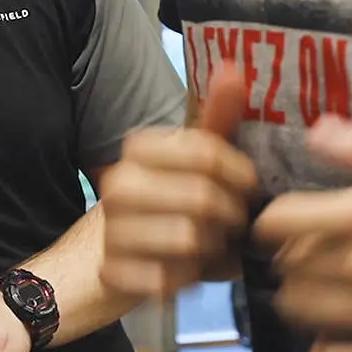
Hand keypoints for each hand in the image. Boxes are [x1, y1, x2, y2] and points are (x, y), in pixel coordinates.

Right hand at [98, 62, 256, 298]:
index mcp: (138, 148)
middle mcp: (118, 182)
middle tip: (227, 224)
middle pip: (204, 198)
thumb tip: (233, 69)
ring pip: (191, 240)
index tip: (244, 188)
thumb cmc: (165, 205)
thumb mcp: (192, 161)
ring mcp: (112, 228)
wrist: (106, 257)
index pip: (207, 152)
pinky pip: (171, 280)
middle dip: (228, 218)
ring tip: (205, 247)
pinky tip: (180, 273)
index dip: (239, 176)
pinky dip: (186, 282)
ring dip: (209, 251)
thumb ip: (217, 119)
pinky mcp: (114, 271)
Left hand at [255, 115, 351, 351]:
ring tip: (321, 296)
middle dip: (290, 261)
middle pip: (287, 265)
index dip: (269, 222)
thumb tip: (319, 131)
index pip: (284, 218)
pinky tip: (342, 336)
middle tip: (306, 260)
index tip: (275, 227)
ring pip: (300, 310)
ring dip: (303, 301)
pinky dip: (326, 348)